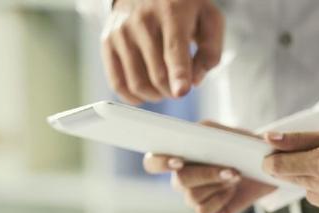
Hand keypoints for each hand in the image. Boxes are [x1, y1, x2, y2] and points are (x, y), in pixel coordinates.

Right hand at [102, 0, 223, 102]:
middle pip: (158, 75)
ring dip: (155, 96)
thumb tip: (195, 81)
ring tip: (164, 88)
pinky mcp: (108, 42)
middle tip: (178, 87)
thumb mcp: (209, 19)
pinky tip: (145, 93)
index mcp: (171, 13)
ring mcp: (122, 32)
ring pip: (137, 83)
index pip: (174, 50)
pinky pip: (117, 83)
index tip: (181, 91)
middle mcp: (142, 21)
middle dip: (172, 91)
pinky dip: (133, 97)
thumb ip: (210, 51)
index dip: (179, 75)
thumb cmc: (182, 7)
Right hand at [143, 122, 275, 212]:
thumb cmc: (239, 146)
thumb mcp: (224, 133)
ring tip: (236, 175)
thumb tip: (194, 135)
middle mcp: (181, 180)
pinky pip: (205, 210)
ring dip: (218, 185)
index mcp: (178, 157)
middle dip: (206, 175)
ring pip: (193, 196)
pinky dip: (221, 198)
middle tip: (230, 169)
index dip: (159, 163)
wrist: (264, 166)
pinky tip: (233, 190)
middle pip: (179, 182)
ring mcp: (193, 198)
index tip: (178, 161)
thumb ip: (206, 131)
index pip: (153, 163)